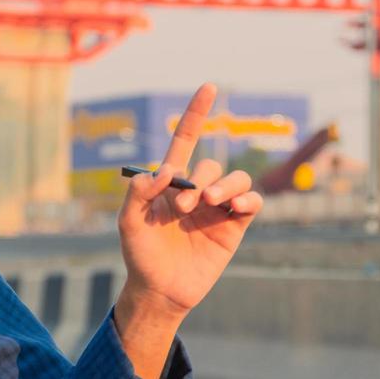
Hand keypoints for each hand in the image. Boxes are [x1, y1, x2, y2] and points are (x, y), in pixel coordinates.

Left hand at [114, 84, 262, 378]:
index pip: (186, 140)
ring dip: (225, 185)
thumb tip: (162, 171)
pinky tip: (235, 207)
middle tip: (183, 207)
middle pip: (210, 166)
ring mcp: (218, 208)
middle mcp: (197, 191)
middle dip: (199, 181)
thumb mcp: (128, 223)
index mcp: (171, 183)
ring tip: (212, 204)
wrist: (160, 291)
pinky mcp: (234, 227)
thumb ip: (138, 193)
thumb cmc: (140, 256)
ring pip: (235, 179)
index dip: (196, 114)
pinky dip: (247, 198)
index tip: (209, 87)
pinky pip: (251, 202)